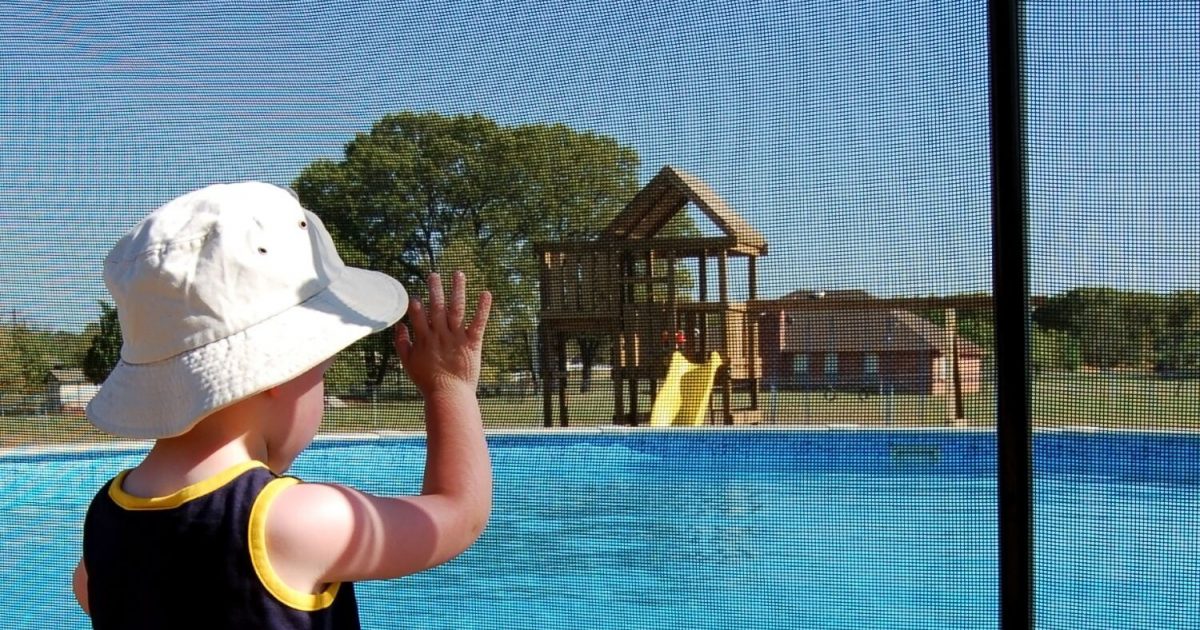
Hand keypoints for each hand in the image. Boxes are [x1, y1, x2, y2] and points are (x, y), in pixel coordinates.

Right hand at [394, 271, 491, 396]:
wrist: (449, 395)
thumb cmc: (427, 381)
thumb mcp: (408, 363)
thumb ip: (402, 343)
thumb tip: (399, 325)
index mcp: (424, 339)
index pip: (418, 315)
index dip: (416, 303)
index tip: (415, 294)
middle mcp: (440, 334)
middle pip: (436, 307)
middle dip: (435, 289)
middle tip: (433, 274)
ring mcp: (456, 337)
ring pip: (456, 309)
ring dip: (457, 290)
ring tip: (458, 274)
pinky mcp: (472, 342)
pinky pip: (478, 322)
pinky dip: (482, 308)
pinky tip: (485, 293)